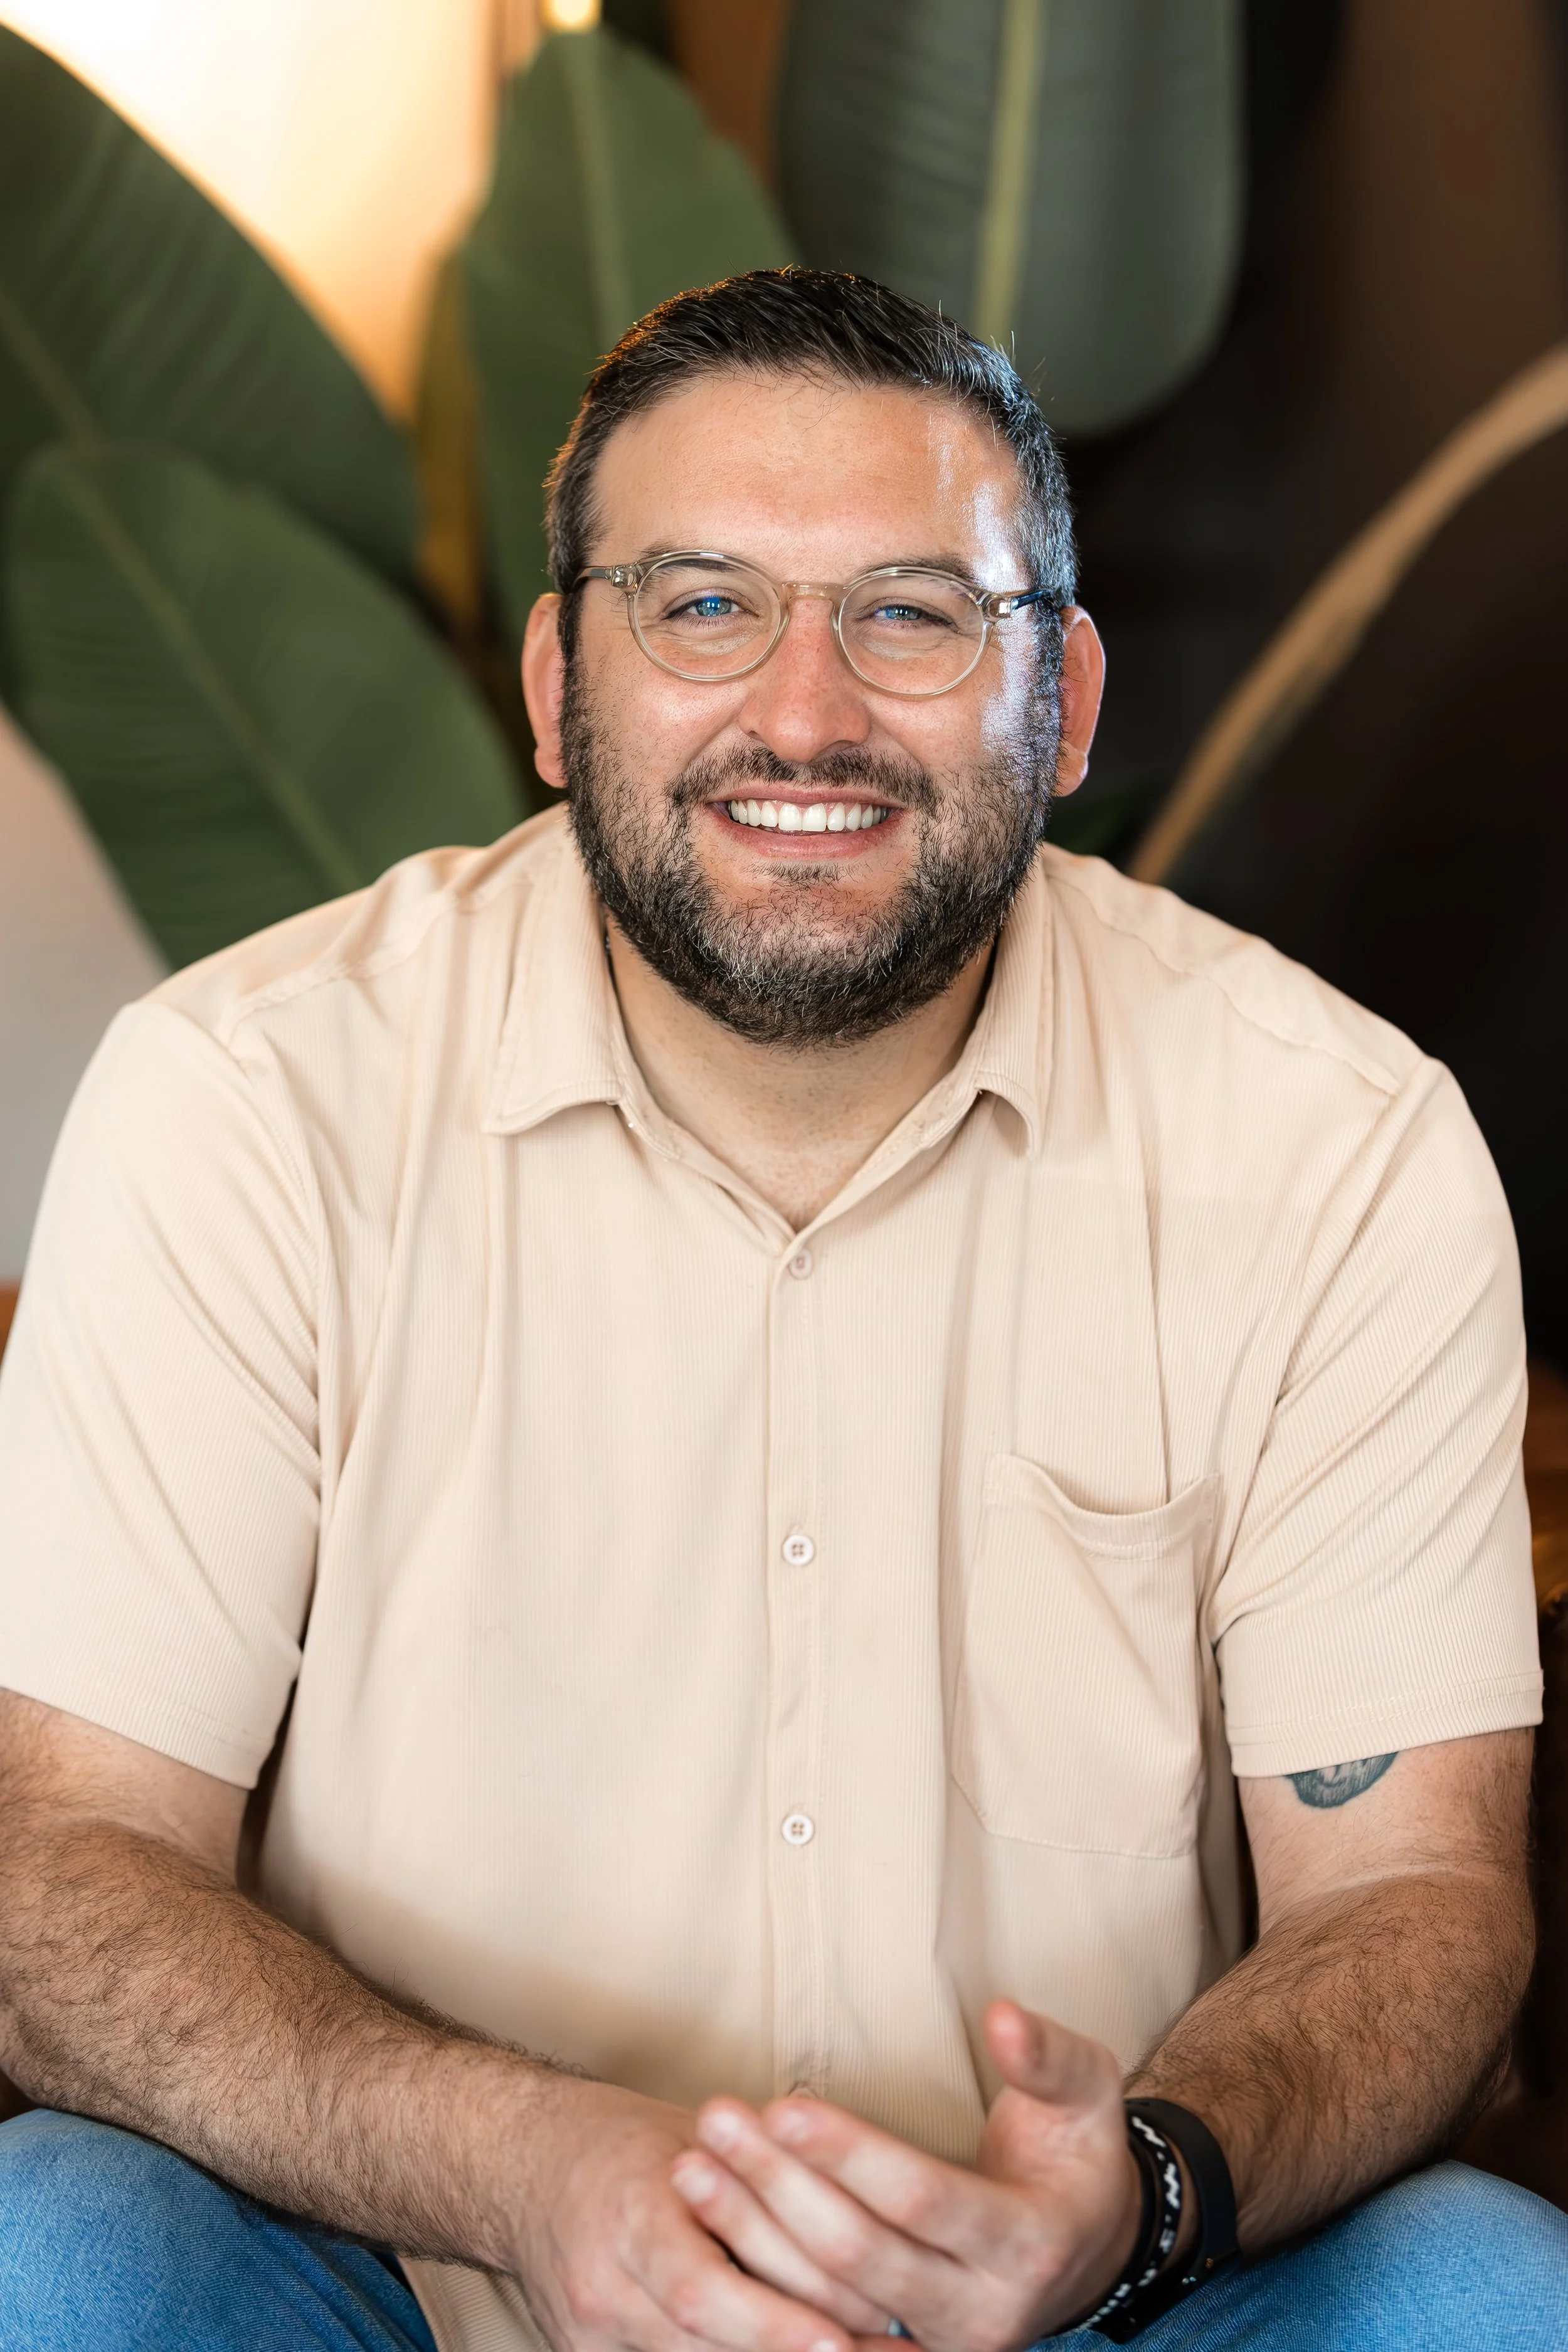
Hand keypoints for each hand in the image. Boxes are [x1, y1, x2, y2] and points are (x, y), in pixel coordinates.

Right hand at [501, 2072, 890, 2351]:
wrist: (521, 2164)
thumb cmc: (627, 2144)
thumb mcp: (697, 2143)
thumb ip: (761, 2188)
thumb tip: (863, 2231)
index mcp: (631, 2217)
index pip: (704, 2291)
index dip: (776, 2327)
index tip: (843, 2341)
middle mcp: (602, 2289)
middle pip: (702, 2346)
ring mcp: (589, 2338)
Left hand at [670, 2003, 1142, 2350]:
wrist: (1090, 2251)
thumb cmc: (1077, 2155)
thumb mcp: (1087, 2095)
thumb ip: (1048, 2058)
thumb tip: (1003, 2016)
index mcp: (1029, 2243)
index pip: (924, 2200)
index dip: (851, 2155)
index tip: (783, 2104)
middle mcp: (983, 2310)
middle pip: (860, 2255)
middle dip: (781, 2187)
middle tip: (716, 2122)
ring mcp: (938, 2344)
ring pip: (829, 2298)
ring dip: (754, 2232)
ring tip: (693, 2166)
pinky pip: (821, 2323)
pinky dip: (764, 2274)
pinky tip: (712, 2226)